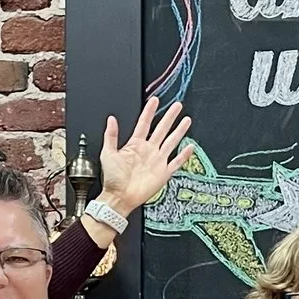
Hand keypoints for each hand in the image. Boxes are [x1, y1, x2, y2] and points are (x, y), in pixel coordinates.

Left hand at [97, 96, 192, 215]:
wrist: (119, 197)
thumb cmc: (113, 179)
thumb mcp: (108, 153)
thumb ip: (111, 135)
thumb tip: (111, 119)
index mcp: (135, 145)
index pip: (144, 123)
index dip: (150, 111)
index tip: (154, 100)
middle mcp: (148, 150)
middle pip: (162, 129)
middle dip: (169, 116)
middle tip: (177, 106)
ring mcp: (157, 161)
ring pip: (171, 142)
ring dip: (179, 131)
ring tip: (186, 120)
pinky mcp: (163, 173)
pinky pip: (176, 162)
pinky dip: (184, 155)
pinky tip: (190, 146)